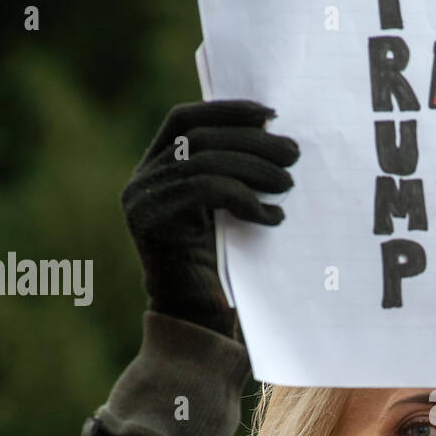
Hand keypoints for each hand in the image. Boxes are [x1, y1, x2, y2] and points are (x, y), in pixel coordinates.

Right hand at [121, 100, 299, 336]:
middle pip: (198, 137)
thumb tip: (274, 136)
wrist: (199, 325)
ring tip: (288, 184)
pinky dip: (245, 198)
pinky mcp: (151, 222)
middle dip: (251, 141)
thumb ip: (232, 174)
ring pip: (203, 161)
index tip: (270, 114)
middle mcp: (141, 181)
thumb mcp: (228, 212)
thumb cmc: (223, 270)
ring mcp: (141, 201)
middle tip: (294, 153)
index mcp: (154, 170)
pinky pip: (205, 191)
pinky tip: (273, 217)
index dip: (226, 110)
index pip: (185, 119)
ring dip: (254, 168)